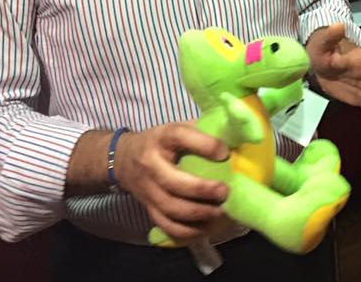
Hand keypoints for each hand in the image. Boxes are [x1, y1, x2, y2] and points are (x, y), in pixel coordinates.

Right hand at [114, 122, 229, 243]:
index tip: (225, 153)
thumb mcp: (177, 128)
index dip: (205, 145)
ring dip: (199, 214)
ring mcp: (147, 189)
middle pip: (174, 182)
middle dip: (203, 190)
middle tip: (225, 192)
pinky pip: (166, 225)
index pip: (180, 137)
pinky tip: (206, 227)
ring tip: (220, 211)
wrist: (123, 159)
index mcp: (162, 138)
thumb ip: (201, 132)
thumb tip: (236, 136)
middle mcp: (151, 164)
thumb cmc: (161, 142)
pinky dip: (188, 231)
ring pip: (171, 208)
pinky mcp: (148, 208)